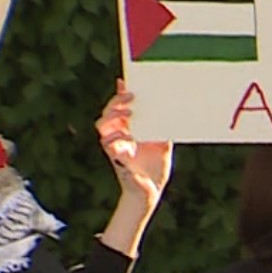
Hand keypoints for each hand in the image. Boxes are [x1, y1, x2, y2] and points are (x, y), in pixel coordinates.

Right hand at [97, 80, 173, 206]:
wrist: (152, 191)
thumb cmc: (155, 168)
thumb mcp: (163, 145)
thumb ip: (163, 129)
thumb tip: (169, 113)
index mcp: (128, 130)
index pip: (120, 109)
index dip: (119, 95)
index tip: (124, 82)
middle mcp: (119, 136)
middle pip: (108, 112)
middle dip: (116, 101)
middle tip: (131, 96)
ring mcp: (115, 146)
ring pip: (102, 125)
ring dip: (113, 116)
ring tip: (130, 113)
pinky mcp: (116, 159)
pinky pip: (109, 145)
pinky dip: (117, 138)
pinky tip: (130, 137)